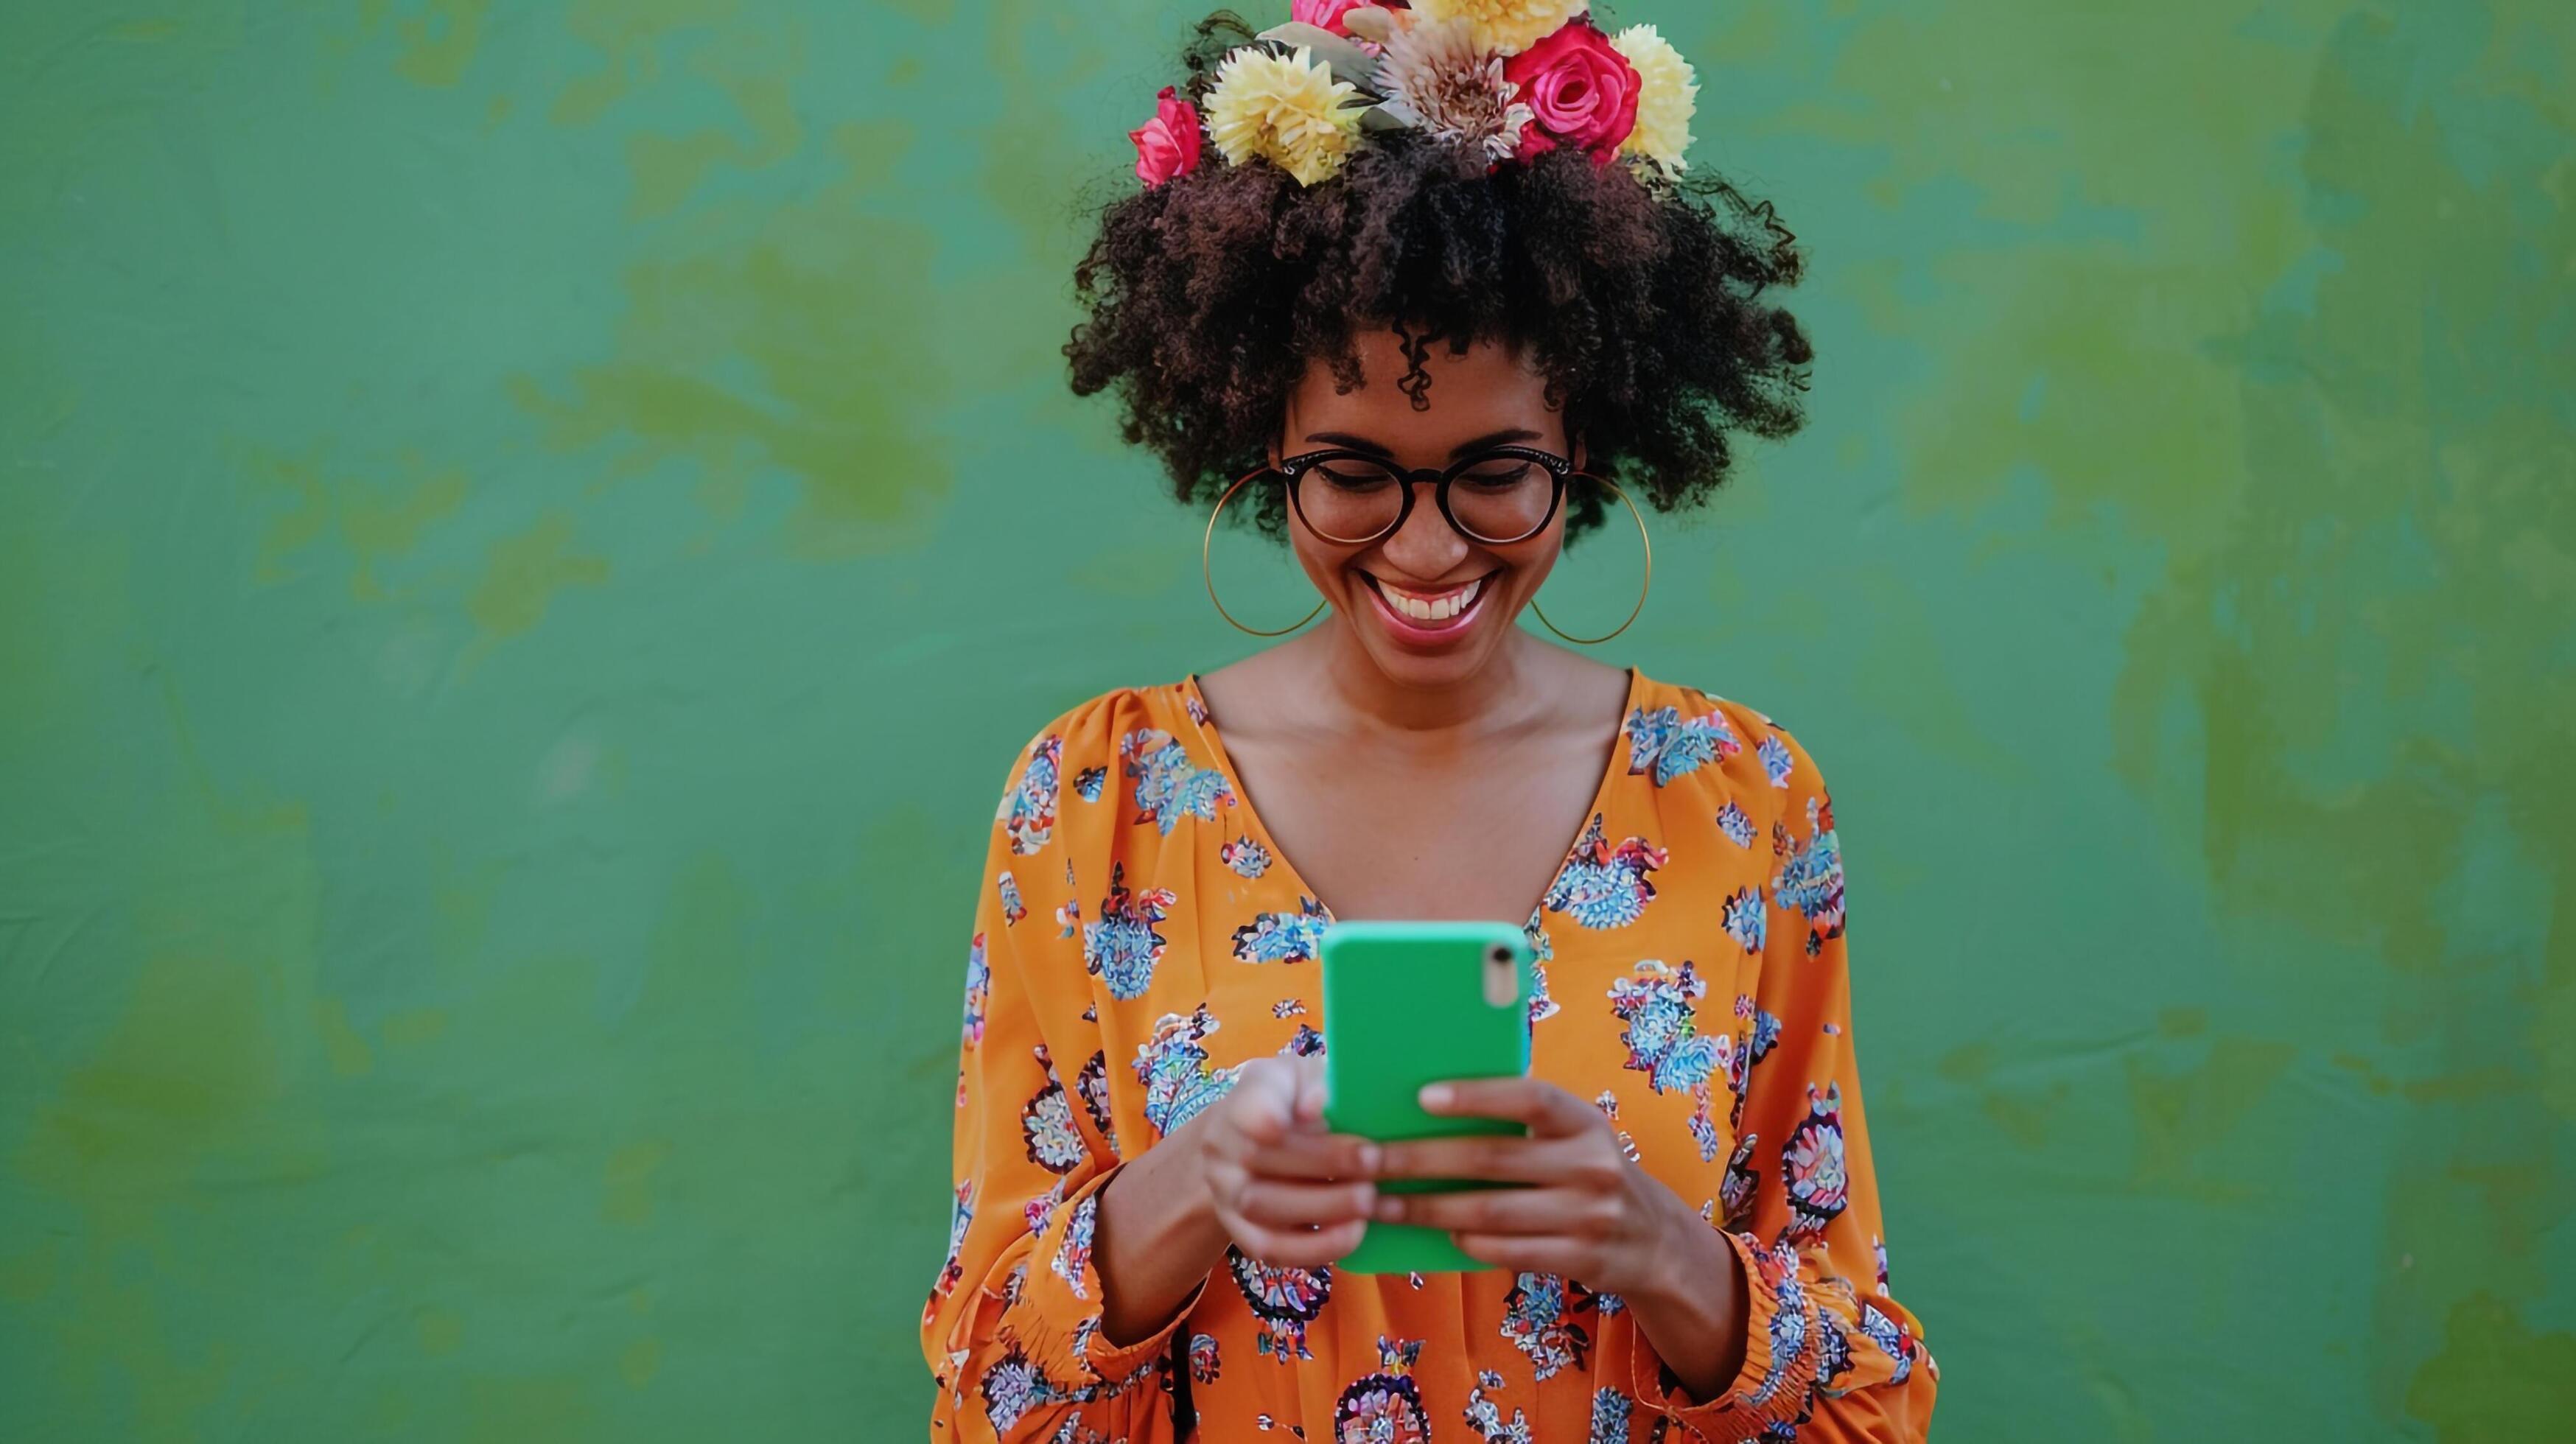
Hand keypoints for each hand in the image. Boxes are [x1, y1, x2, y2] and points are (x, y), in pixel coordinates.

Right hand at [1184, 1054, 1379, 1269]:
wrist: (1260, 1144)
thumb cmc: (1294, 1103)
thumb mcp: (1304, 1077)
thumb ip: (1312, 1083)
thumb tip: (1317, 1105)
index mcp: (1240, 1103)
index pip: (1245, 1105)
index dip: (1267, 1112)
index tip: (1313, 1113)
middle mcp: (1222, 1151)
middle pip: (1257, 1159)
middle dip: (1323, 1162)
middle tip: (1375, 1162)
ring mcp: (1227, 1196)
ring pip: (1262, 1209)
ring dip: (1323, 1207)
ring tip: (1369, 1199)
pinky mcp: (1244, 1234)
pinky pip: (1272, 1250)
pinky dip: (1315, 1246)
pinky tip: (1354, 1232)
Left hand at [1368, 1076, 1707, 1298]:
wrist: (1653, 1240)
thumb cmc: (1587, 1171)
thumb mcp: (1573, 1135)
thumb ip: (1522, 1121)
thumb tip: (1429, 1106)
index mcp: (1584, 1121)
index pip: (1529, 1097)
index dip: (1476, 1096)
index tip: (1421, 1096)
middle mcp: (1592, 1165)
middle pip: (1491, 1160)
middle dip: (1420, 1161)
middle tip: (1369, 1161)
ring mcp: (1589, 1217)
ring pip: (1489, 1212)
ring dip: (1427, 1209)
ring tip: (1381, 1204)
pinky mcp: (1580, 1260)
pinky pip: (1506, 1250)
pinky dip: (1465, 1241)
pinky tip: (1435, 1233)